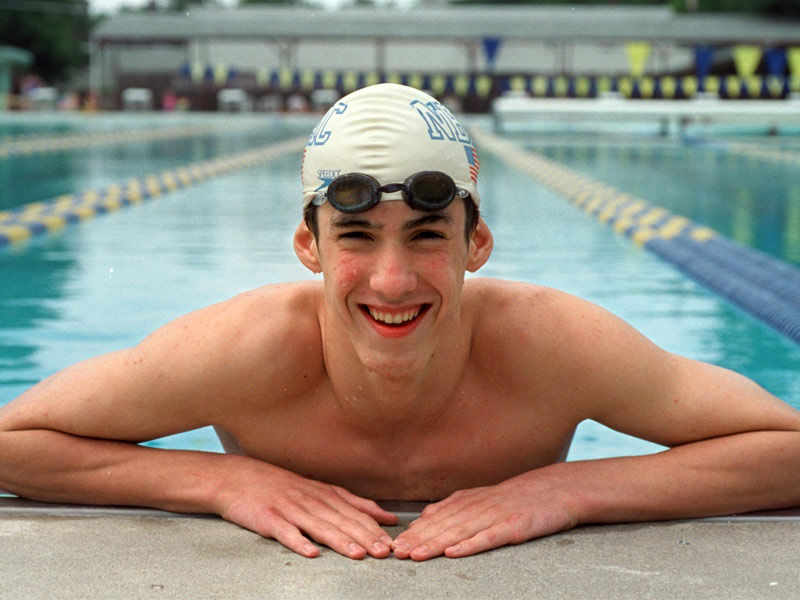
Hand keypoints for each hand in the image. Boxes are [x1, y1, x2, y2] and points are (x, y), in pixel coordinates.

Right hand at [216, 460, 397, 558]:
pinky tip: (311, 552)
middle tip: (383, 552)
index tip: (392, 543)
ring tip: (357, 554)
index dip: (375, 528)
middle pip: (342, 520)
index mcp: (325, 494)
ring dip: (340, 541)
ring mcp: (289, 509)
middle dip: (365, 537)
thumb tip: (385, 516)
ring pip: (319, 526)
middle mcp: (311, 500)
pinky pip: (285, 532)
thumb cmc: (282, 486)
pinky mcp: (268, 519)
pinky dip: (298, 542)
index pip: (355, 512)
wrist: (239, 477)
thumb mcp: (320, 489)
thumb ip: (353, 503)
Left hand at [392, 470, 577, 560]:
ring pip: (460, 532)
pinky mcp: (514, 527)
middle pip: (443, 525)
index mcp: (469, 500)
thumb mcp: (482, 497)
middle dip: (417, 540)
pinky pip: (489, 537)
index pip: (436, 518)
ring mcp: (496, 516)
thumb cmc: (519, 496)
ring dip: (435, 544)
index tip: (394, 544)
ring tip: (416, 555)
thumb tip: (426, 516)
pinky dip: (470, 545)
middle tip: (396, 552)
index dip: (414, 532)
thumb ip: (454, 507)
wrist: (556, 489)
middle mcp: (478, 507)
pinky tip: (454, 552)